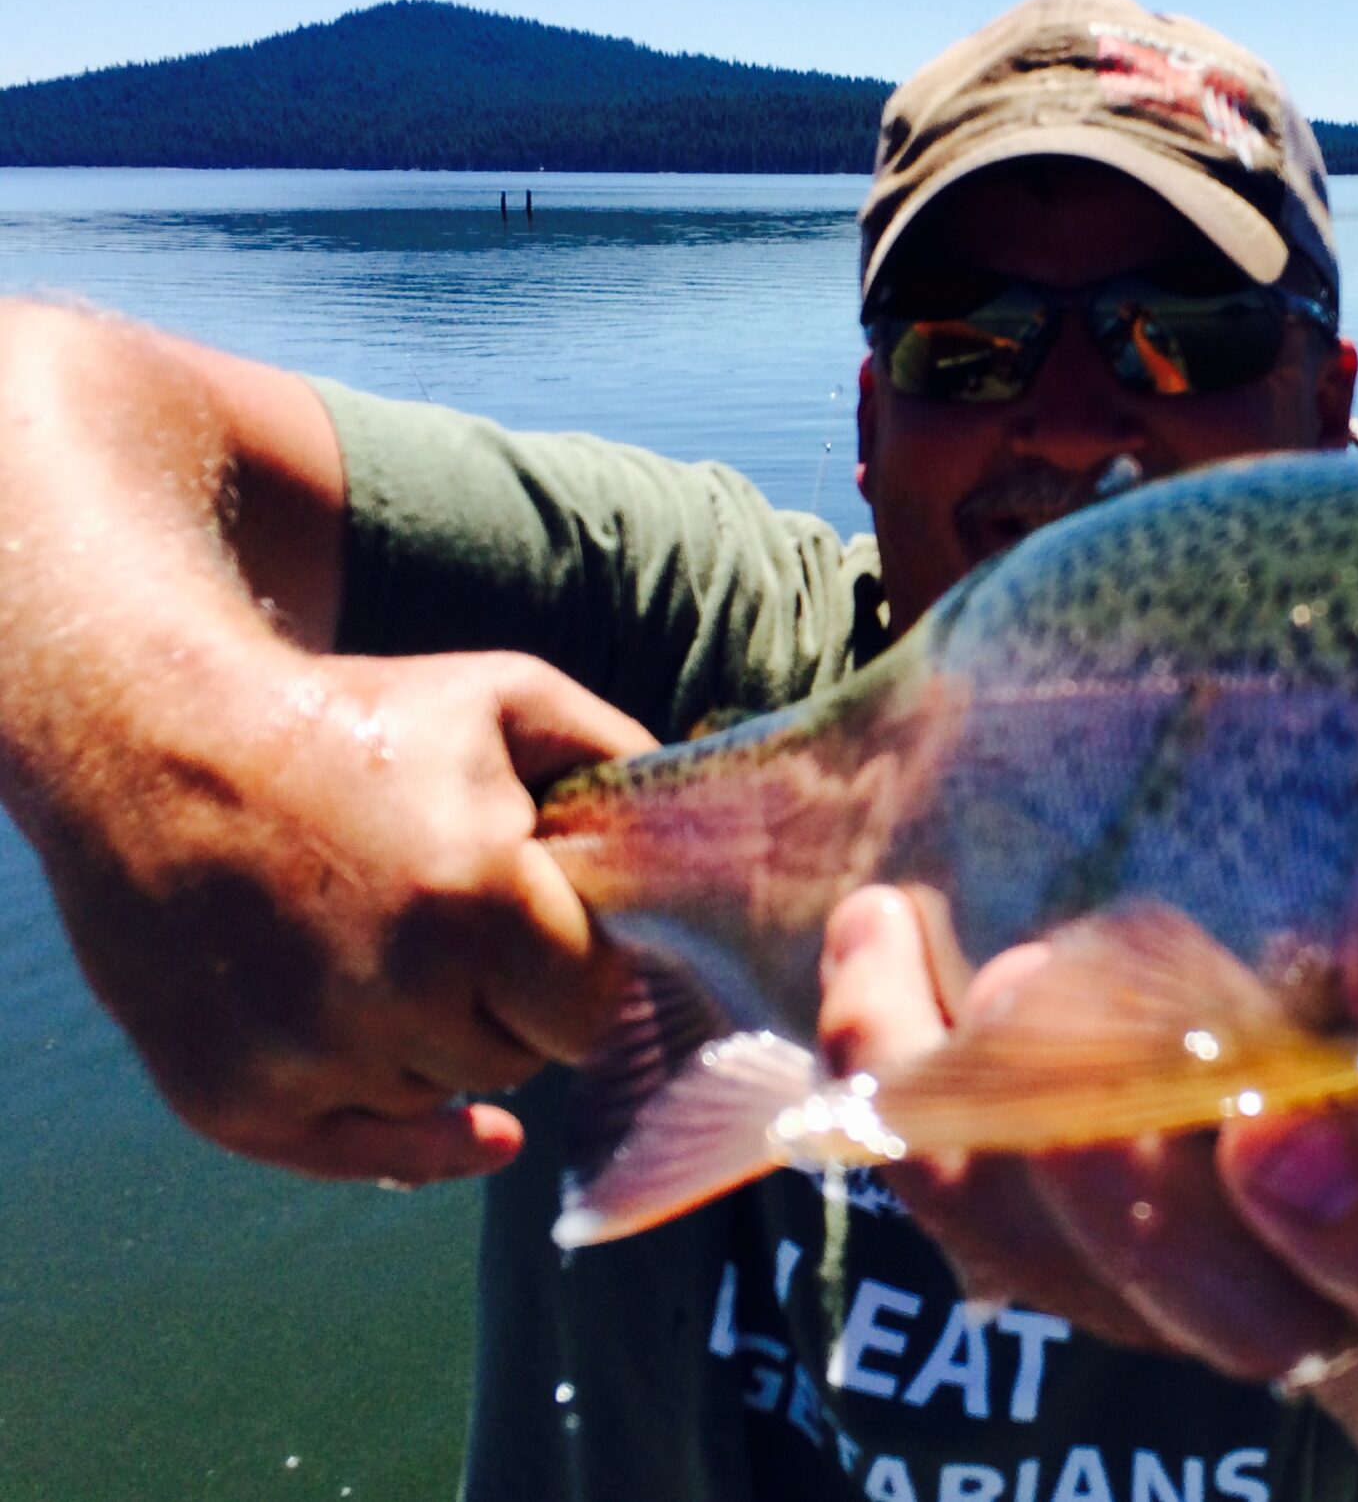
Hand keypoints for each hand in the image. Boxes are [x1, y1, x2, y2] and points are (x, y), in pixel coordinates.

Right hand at [39, 646, 653, 1182]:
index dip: (586, 969)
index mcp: (477, 902)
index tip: (561, 932)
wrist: (153, 745)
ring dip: (443, 1043)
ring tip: (395, 951)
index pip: (593, 1008)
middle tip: (470, 933)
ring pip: (443, 1096)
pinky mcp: (233, 1101)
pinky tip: (481, 1133)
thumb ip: (621, 759)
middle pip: (524, 1059)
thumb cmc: (352, 717)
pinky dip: (420, 1145)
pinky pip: (366, 1159)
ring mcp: (306, 1058)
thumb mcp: (507, 699)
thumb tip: (705, 830)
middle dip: (517, 1004)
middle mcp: (394, 995)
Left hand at [819, 888, 1357, 1501]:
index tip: (1292, 1119)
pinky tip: (876, 973)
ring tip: (912, 943)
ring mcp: (1244, 1323)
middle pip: (1230, 1319)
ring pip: (1079, 1286)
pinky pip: (994, 1248)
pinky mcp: (1131, 1288)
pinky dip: (909, 1119)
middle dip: (1119, 1156)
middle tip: (1048, 981)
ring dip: (969, 1120)